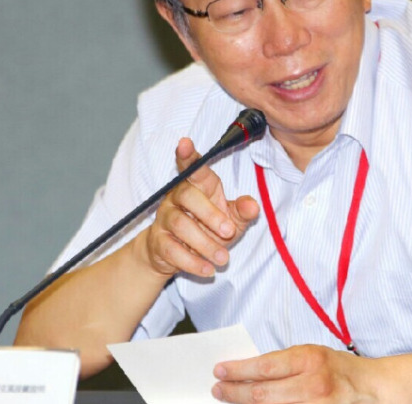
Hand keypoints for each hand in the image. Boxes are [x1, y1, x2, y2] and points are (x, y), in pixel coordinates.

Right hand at [140, 137, 258, 277]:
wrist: (173, 254)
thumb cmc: (206, 228)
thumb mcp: (231, 219)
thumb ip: (243, 211)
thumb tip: (253, 206)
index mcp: (197, 186)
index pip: (191, 167)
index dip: (187, 155)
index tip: (185, 142)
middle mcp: (176, 197)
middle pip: (187, 196)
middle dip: (210, 215)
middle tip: (229, 231)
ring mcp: (165, 219)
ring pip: (180, 225)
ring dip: (204, 243)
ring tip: (223, 258)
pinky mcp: (158, 241)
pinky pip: (172, 249)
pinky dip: (192, 262)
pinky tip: (208, 269)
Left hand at [212, 345, 378, 403]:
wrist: (367, 387)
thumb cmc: (336, 367)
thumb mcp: (310, 353)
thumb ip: (282, 362)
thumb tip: (248, 371)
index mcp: (309, 360)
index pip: (264, 367)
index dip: (238, 370)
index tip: (220, 370)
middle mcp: (312, 385)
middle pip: (262, 394)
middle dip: (234, 392)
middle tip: (218, 389)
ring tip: (230, 398)